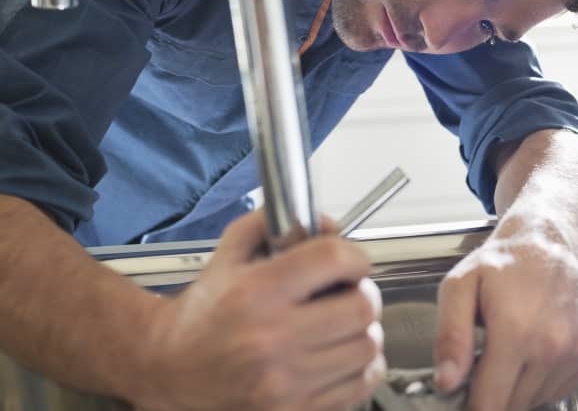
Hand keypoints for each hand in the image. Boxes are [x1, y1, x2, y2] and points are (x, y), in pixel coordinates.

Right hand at [140, 210, 384, 410]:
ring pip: (367, 346)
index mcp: (257, 293)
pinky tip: (340, 355)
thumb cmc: (204, 312)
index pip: (335, 259)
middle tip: (349, 293)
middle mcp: (271, 338)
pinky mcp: (294, 410)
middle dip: (362, 293)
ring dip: (364, 331)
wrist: (171, 371)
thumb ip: (272, 224)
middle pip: (362, 306)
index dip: (354, 255)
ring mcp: (284, 382)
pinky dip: (361, 366)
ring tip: (343, 325)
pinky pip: (360, 384)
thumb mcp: (229, 253)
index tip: (351, 262)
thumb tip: (328, 224)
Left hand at [434, 230, 577, 410]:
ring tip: (514, 348)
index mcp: (517, 331)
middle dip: (495, 392)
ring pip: (539, 398)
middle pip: (514, 405)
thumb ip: (450, 336)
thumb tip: (447, 382)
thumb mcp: (459, 287)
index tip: (465, 392)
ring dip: (521, 385)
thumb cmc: (504, 262)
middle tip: (487, 361)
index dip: (471, 405)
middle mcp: (555, 344)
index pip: (490, 404)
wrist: (551, 240)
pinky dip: (546, 377)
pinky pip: (563, 386)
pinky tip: (538, 347)